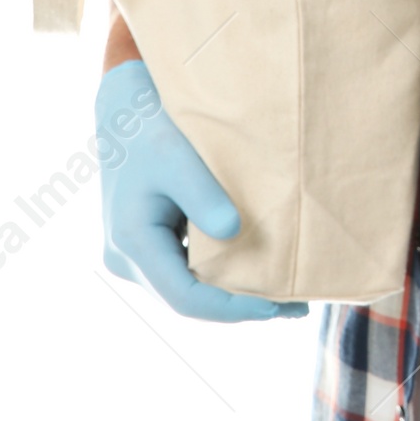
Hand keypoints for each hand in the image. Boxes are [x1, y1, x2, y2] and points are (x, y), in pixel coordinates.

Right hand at [96, 59, 309, 322]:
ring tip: (285, 296)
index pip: (184, 298)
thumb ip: (203, 195)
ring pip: (188, 289)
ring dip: (232, 295)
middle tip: (295, 307)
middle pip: (188, 300)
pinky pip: (186, 271)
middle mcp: (127, 259)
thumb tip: (233, 231)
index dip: (231, 309)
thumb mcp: (176, 155)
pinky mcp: (149, 247)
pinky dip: (221, 275)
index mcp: (132, 242)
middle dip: (240, 307)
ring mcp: (136, 257)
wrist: (124, 111)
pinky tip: (256, 271)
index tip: (274, 306)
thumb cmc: (150, 128)